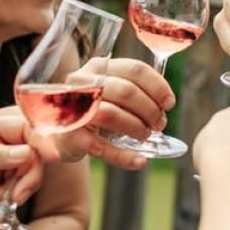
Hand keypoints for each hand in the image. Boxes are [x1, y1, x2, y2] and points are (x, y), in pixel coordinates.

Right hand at [55, 57, 176, 168]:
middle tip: (159, 124)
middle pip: (126, 91)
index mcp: (99, 67)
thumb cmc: (94, 109)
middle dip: (150, 110)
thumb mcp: (111, 92)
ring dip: (137, 127)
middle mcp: (83, 82)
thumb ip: (136, 90)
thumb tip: (166, 102)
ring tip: (146, 136)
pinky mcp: (70, 135)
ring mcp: (73, 108)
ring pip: (112, 114)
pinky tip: (139, 162)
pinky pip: (100, 147)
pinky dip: (123, 156)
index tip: (170, 103)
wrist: (59, 134)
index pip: (135, 69)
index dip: (158, 87)